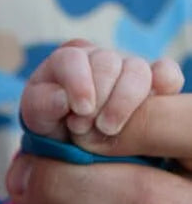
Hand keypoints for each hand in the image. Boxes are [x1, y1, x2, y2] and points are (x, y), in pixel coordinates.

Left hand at [20, 38, 182, 149]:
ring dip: (124, 101)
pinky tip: (158, 97)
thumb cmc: (54, 127)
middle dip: (98, 98)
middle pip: (106, 63)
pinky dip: (165, 82)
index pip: (72, 58)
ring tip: (109, 128)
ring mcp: (128, 69)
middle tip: (87, 127)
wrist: (75, 145)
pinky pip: (166, 73)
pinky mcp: (153, 84)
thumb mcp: (38, 118)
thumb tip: (60, 99)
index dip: (77, 82)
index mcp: (68, 61)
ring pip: (136, 70)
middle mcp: (100, 59)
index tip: (80, 110)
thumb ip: (42, 106)